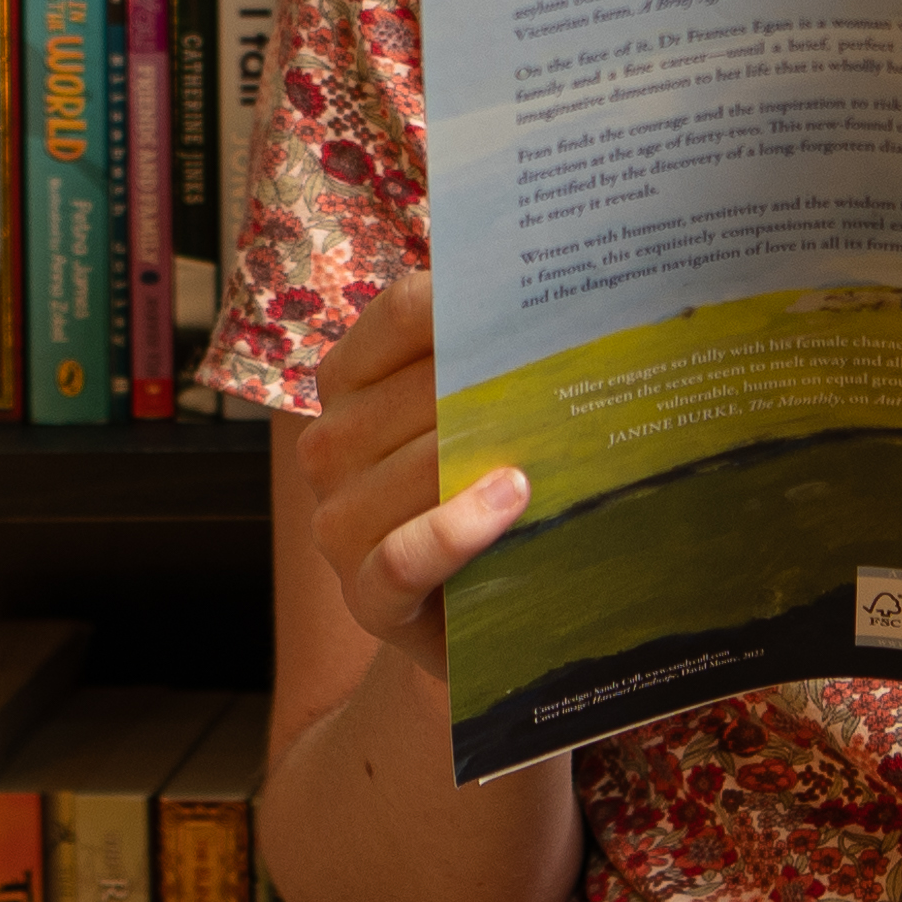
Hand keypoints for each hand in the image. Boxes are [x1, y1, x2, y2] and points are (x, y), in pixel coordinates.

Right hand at [290, 269, 522, 691]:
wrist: (473, 614)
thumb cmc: (481, 493)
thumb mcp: (475, 414)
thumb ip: (492, 352)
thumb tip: (549, 287)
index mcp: (348, 382)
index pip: (403, 312)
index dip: (471, 300)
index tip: (544, 299)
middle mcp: (329, 446)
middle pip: (414, 392)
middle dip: (494, 386)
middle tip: (572, 377)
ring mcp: (338, 522)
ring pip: (411, 469)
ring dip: (482, 458)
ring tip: (551, 452)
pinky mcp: (366, 595)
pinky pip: (403, 555)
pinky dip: (455, 529)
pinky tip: (510, 503)